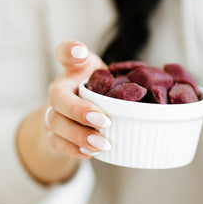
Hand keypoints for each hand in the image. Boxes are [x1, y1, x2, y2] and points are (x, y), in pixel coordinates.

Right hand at [17, 40, 110, 183]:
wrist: (75, 123)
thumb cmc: (99, 96)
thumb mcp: (110, 81)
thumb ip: (122, 76)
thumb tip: (148, 76)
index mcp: (74, 72)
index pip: (66, 53)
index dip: (70, 51)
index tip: (79, 54)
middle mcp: (60, 91)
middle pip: (58, 97)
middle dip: (79, 110)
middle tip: (103, 120)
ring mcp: (53, 114)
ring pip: (56, 123)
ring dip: (79, 134)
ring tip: (101, 143)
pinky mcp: (53, 136)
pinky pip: (57, 143)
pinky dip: (73, 149)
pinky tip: (90, 152)